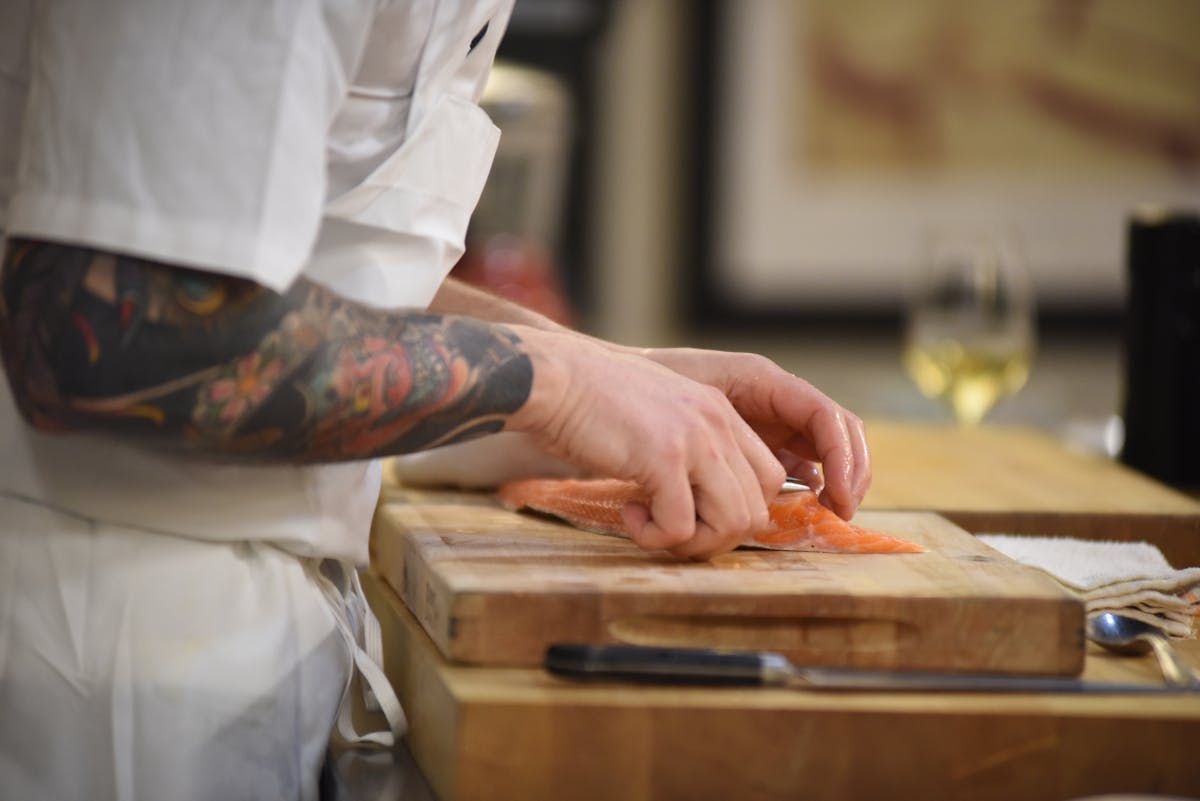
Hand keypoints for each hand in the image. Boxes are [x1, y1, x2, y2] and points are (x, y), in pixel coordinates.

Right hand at [506, 328, 786, 559]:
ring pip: (733, 522)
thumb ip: (686, 447)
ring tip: (653, 528)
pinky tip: (628, 515)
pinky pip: (682, 526)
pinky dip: (655, 537)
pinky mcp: (664, 458)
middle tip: (672, 531)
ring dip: (692, 542)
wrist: (552, 379)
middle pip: (756, 507)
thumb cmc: (589, 403)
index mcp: (720, 411)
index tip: (693, 512)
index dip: (735, 510)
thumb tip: (697, 501)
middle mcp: (717, 421)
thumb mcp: (657, 416)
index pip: (767, 477)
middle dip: (716, 535)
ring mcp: (695, 439)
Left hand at [638, 348, 870, 519]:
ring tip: (830, 512)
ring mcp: (769, 423)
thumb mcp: (680, 395)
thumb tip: (748, 462)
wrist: (614, 391)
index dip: (841, 455)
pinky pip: (796, 468)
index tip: (837, 494)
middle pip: (837, 432)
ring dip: (834, 482)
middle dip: (850, 471)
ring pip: (823, 451)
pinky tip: (800, 507)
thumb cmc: (644, 386)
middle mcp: (774, 400)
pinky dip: (806, 489)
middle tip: (843, 511)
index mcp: (762, 380)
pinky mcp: (758, 446)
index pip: (824, 415)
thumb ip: (715, 420)